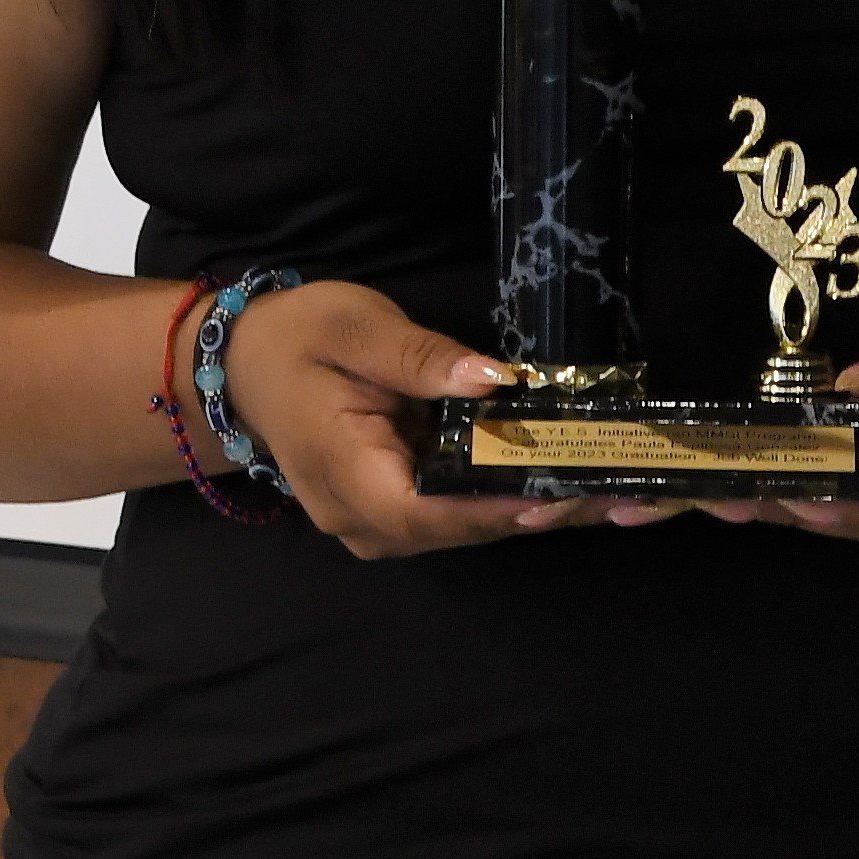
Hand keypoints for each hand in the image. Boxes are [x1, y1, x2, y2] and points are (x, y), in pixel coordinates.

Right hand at [210, 280, 625, 557]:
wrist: (243, 366)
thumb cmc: (297, 339)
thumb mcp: (357, 328)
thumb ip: (422, 357)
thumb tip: (496, 380)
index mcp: (344, 473)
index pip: (430, 510)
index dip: (500, 508)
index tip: (565, 490)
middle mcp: (359, 519)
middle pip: (459, 530)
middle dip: (538, 510)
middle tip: (616, 487)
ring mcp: (374, 525)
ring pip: (464, 530)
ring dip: (533, 510)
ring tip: (609, 487)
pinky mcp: (391, 515)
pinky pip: (456, 516)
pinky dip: (508, 501)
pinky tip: (565, 482)